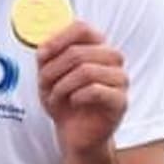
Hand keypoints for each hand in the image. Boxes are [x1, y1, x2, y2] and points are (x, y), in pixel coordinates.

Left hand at [35, 20, 127, 156]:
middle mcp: (112, 59)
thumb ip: (46, 58)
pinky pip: (96, 90)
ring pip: (87, 70)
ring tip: (56, 97)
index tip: (42, 54)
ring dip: (63, 85)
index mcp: (96, 47)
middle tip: (44, 84)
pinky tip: (73, 102)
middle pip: (79, 51)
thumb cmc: (65, 102)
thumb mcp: (49, 76)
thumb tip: (43, 48)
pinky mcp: (120, 101)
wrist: (75, 134)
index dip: (59, 39)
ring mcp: (120, 79)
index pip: (82, 29)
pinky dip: (77, 96)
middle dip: (54, 69)